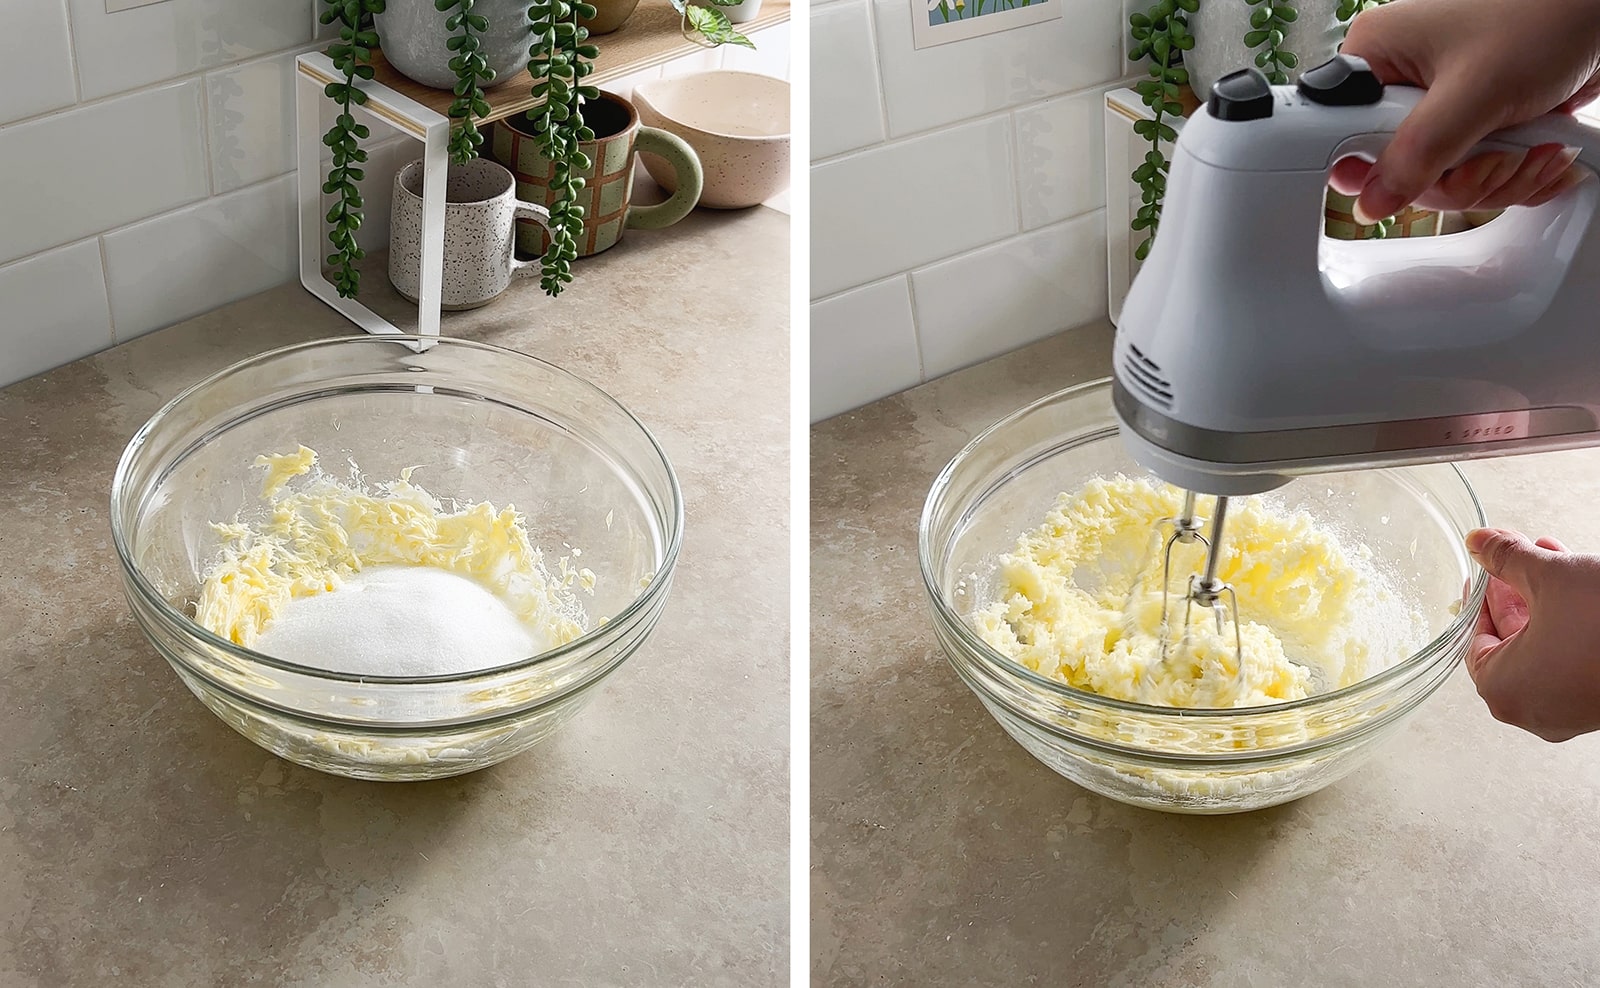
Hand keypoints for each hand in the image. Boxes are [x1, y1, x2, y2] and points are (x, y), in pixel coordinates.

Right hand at [1327, 0, 1599, 223]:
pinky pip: (1471, 177)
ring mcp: (1436, 107)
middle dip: (1456, 178)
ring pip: (1437, 181)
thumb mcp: (1477, 90)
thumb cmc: (1549, 17)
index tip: (1405, 177)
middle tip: (1489, 155)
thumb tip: (1373, 201)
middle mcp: (1400, 83)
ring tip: (1529, 146)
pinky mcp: (1470, 125)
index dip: (1368, 168)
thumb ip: (1418, 151)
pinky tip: (1538, 150)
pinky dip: (1512, 175)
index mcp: (1376, 57)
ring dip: (1495, 179)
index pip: (1334, 134)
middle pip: (1394, 171)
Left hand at [1465, 528, 1599, 741]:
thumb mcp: (1550, 577)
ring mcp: (1569, 710)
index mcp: (1503, 690)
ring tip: (1547, 555)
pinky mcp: (1598, 702)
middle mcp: (1533, 710)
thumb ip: (1506, 559)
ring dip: (1545, 597)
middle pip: (1510, 640)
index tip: (1482, 572)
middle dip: (1515, 589)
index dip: (1480, 597)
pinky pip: (1571, 657)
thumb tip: (1480, 542)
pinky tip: (1577, 578)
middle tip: (1512, 556)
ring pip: (1545, 645)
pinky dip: (1569, 620)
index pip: (1475, 638)